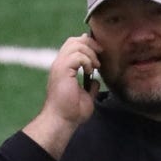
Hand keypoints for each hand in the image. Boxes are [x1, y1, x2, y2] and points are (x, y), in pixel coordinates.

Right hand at [22, 33, 100, 157]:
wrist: (63, 120)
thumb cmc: (72, 112)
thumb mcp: (86, 96)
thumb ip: (90, 87)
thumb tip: (96, 81)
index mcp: (64, 68)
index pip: (73, 45)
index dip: (88, 45)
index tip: (100, 55)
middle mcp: (60, 64)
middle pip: (74, 40)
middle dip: (90, 44)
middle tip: (100, 57)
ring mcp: (60, 66)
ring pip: (75, 44)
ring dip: (90, 53)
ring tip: (95, 67)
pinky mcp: (62, 71)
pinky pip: (77, 56)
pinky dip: (87, 61)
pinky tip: (90, 71)